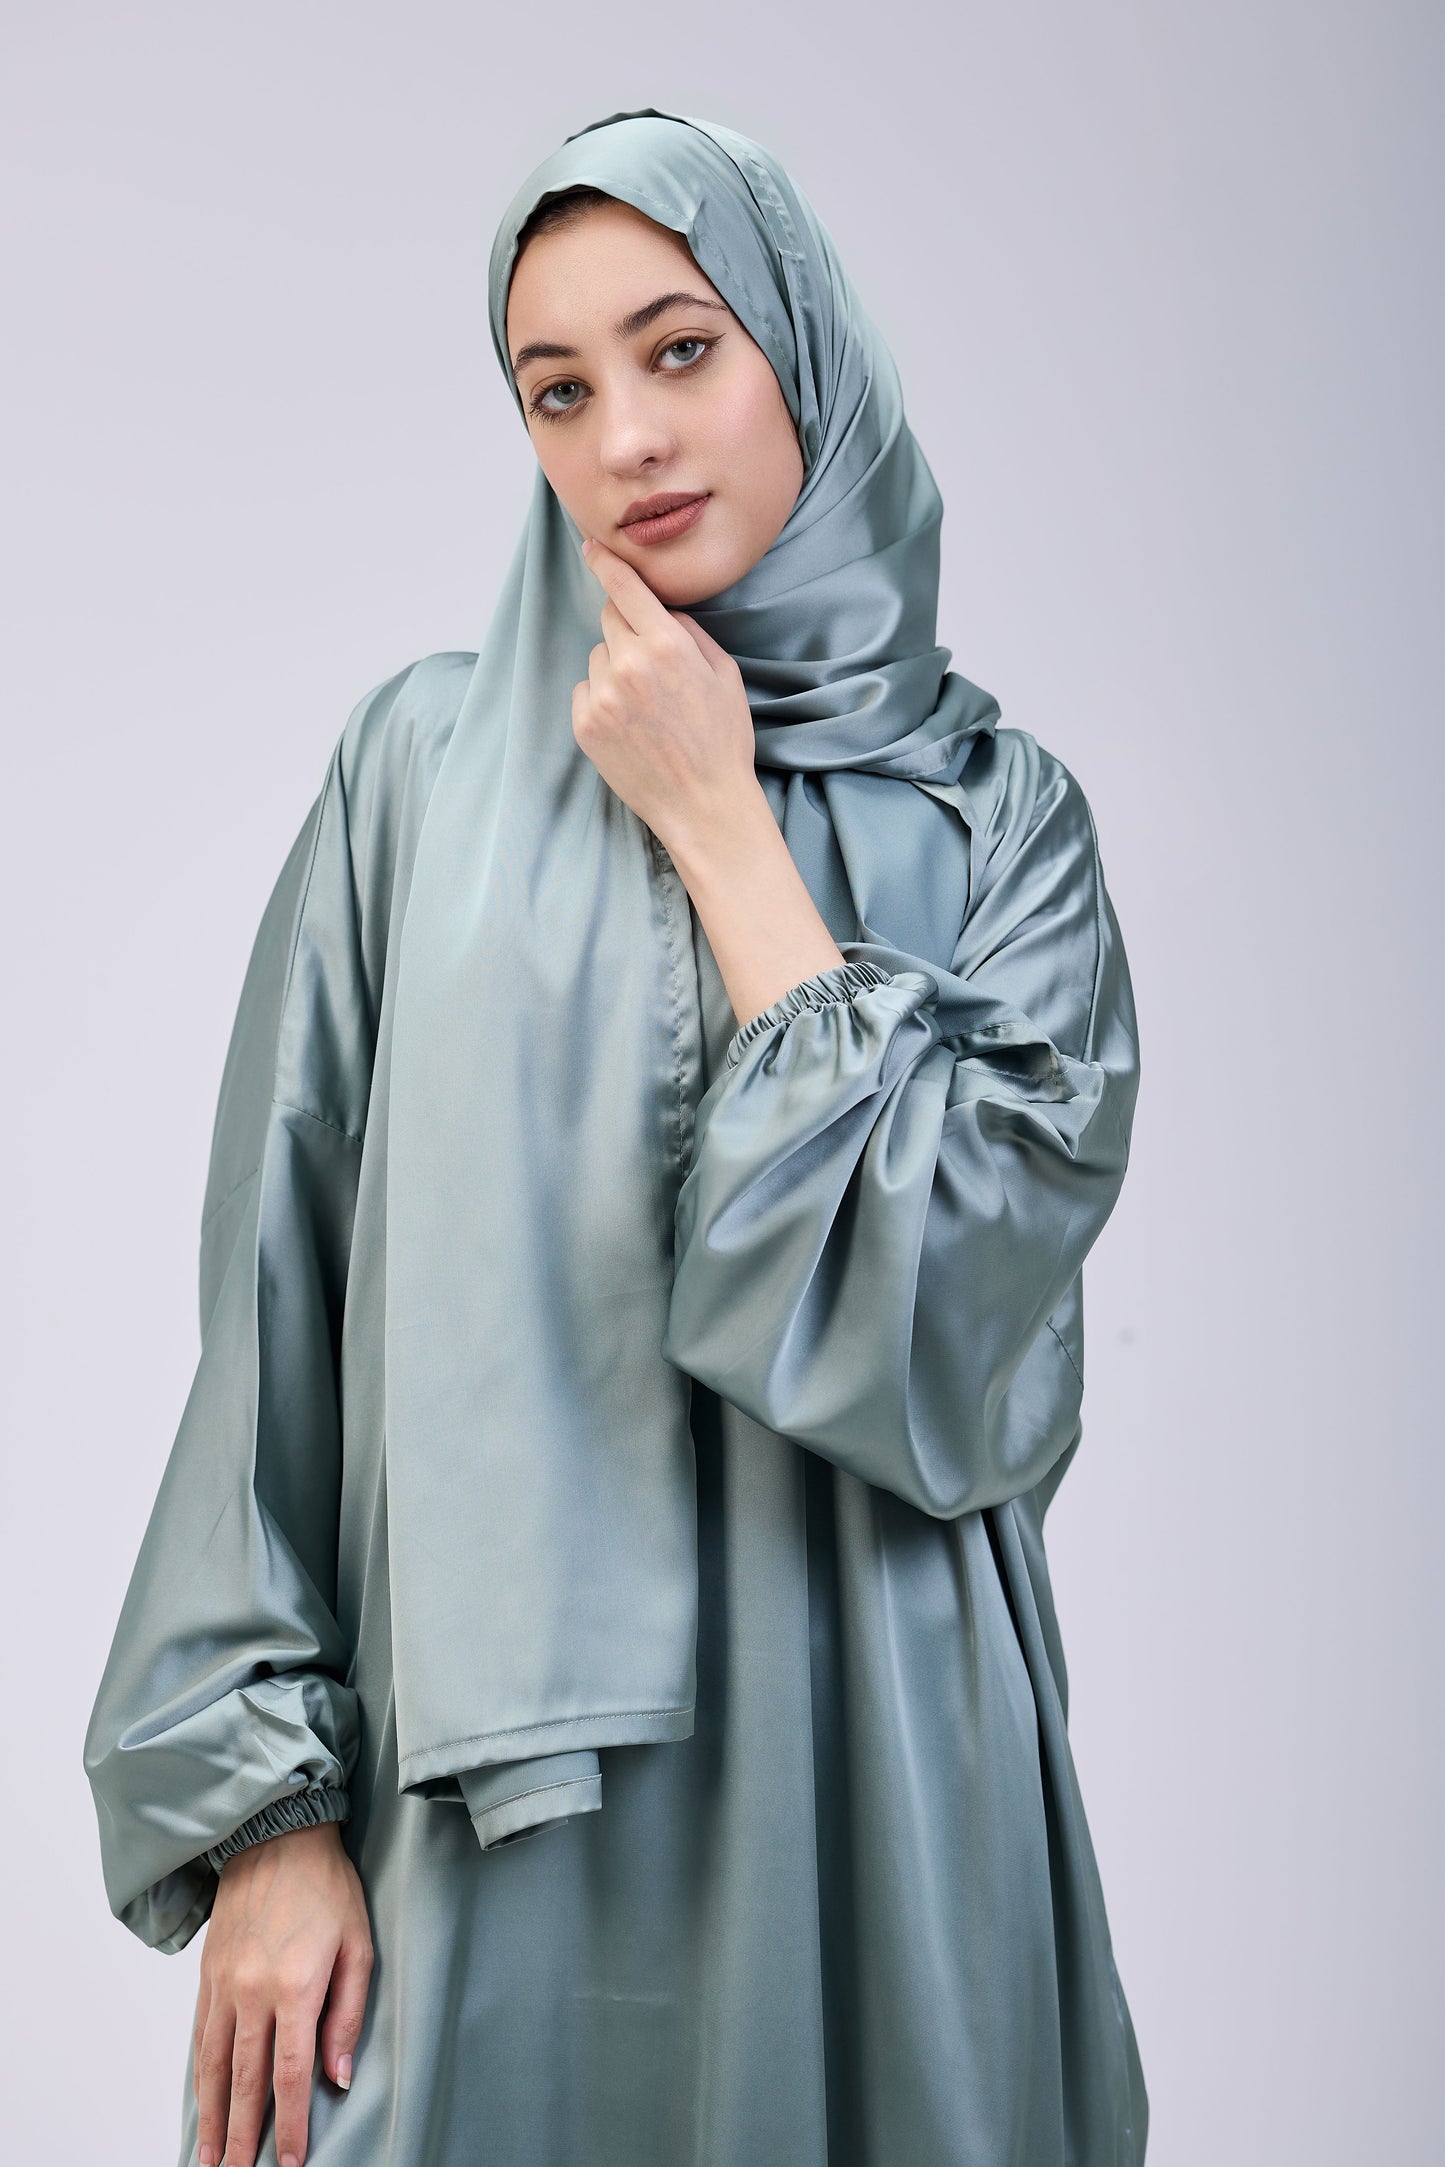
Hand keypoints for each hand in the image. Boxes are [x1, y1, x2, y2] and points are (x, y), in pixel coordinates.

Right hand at [193, 1820, 372, 2166]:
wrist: (277, 1836)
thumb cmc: (328, 1888)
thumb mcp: (359, 1944)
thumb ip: (348, 2013)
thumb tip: (338, 2077)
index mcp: (295, 1986)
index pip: (290, 2075)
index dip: (289, 2125)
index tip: (289, 2162)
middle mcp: (252, 1991)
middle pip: (244, 2081)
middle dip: (242, 2137)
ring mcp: (223, 1984)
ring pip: (212, 2066)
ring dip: (212, 2118)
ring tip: (211, 2158)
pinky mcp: (207, 1974)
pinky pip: (200, 2036)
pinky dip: (198, 2076)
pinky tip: (201, 2101)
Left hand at [574, 534, 762, 862]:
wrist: (704, 805)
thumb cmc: (722, 739)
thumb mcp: (725, 674)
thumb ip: (690, 632)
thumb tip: (663, 609)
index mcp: (668, 645)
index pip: (625, 588)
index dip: (605, 563)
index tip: (590, 547)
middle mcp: (629, 665)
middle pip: (610, 619)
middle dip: (628, 630)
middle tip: (654, 667)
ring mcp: (603, 697)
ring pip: (598, 657)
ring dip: (615, 669)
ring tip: (647, 706)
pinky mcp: (585, 725)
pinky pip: (586, 691)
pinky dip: (602, 699)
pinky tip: (631, 726)